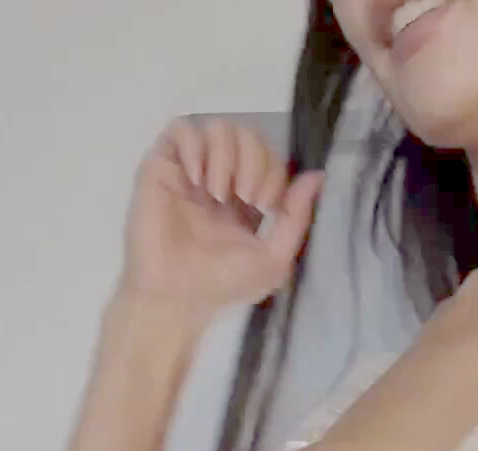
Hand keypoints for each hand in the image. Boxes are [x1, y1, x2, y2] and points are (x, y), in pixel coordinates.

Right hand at [119, 119, 323, 323]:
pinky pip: (181, 129)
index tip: (265, 205)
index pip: (268, 157)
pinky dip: (195, 147)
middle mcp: (219, 179)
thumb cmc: (222, 285)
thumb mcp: (273, 259)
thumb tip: (317, 176)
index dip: (273, 171)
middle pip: (247, 135)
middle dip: (255, 160)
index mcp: (245, 199)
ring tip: (217, 193)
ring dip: (227, 156)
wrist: (175, 296)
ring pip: (218, 127)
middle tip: (247, 197)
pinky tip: (196, 179)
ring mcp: (190, 171)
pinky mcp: (161, 166)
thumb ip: (296, 218)